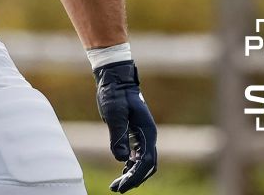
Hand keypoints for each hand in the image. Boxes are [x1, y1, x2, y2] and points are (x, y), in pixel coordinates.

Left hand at [94, 61, 157, 191]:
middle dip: (134, 179)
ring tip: (117, 185)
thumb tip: (121, 159)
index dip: (134, 177)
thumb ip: (118, 136)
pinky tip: (122, 171)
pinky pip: (138, 155)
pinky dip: (131, 166)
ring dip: (132, 174)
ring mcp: (144, 135)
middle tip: (117, 189)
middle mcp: (149, 135)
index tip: (122, 187)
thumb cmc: (115, 94)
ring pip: (143, 162)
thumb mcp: (114, 115)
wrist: (116, 78)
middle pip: (147, 165)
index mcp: (147, 131)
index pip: (145, 162)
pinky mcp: (136, 133)